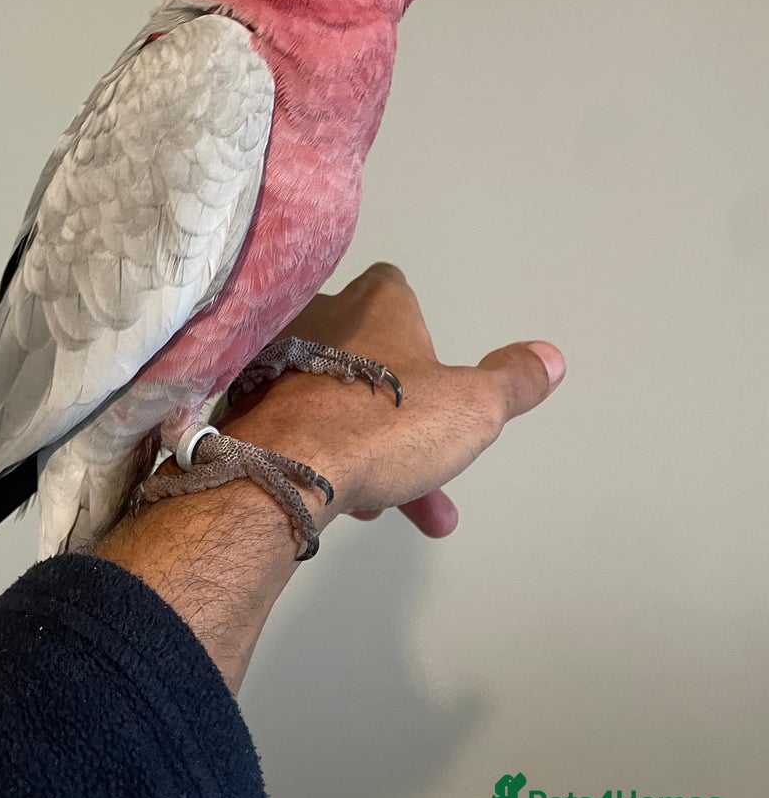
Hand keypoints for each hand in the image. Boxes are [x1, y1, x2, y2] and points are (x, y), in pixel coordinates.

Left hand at [98, 262, 564, 691]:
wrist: (281, 470)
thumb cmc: (381, 426)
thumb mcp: (471, 408)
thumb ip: (512, 381)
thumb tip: (550, 356)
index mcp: (374, 303)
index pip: (396, 290)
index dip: (419, 331)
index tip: (435, 378)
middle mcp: (319, 317)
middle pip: (370, 360)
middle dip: (403, 416)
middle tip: (429, 469)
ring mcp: (275, 359)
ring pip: (336, 401)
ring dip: (370, 448)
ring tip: (393, 507)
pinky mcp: (247, 402)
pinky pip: (298, 424)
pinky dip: (325, 455)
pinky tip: (347, 500)